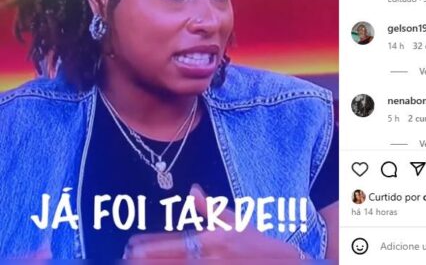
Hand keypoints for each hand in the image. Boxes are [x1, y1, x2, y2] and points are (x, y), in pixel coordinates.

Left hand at [123, 184, 302, 259]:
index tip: (132, 246)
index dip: (152, 246)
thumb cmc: (252, 239)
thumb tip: (192, 189)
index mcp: (214, 239)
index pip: (175, 243)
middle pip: (172, 260)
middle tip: (126, 259)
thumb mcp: (232, 218)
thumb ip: (209, 207)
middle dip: (148, 261)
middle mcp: (211, 257)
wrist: (277, 261)